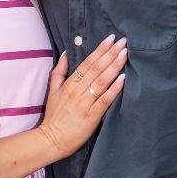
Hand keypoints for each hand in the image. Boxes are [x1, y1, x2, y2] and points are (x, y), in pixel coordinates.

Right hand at [38, 34, 126, 158]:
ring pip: (102, 81)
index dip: (100, 50)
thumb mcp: (53, 90)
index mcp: (70, 83)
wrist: (51, 139)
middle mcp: (78, 90)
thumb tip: (66, 53)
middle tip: (123, 41)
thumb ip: (59, 71)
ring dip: (114, 66)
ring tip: (125, 54)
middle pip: (97, 68)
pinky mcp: (92, 116)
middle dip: (111, 53)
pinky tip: (123, 78)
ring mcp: (85, 103)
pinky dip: (114, 89)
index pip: (87, 62)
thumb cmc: (54, 115)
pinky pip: (104, 100)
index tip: (111, 38)